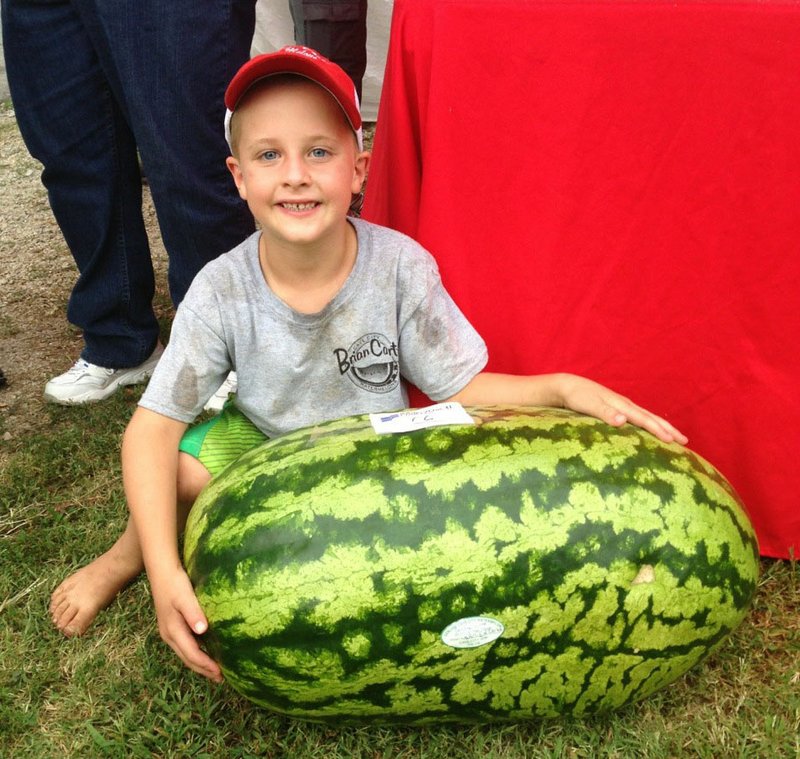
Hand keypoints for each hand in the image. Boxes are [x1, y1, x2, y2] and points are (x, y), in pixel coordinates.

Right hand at [150, 569, 222, 682]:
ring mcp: (169, 631)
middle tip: (220, 679)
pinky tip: (206, 652)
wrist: (162, 572)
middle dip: (203, 669)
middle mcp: (169, 635)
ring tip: (214, 671)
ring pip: (186, 653)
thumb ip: (194, 614)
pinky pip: (185, 645)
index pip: (192, 654)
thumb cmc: (175, 584)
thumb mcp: (185, 598)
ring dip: (199, 663)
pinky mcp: (172, 625)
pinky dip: (196, 653)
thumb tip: (202, 631)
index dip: (206, 665)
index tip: (220, 673)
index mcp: (173, 631)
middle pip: (188, 658)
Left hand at [557, 374, 687, 444]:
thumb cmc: (577, 397)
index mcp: (621, 405)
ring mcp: (622, 406)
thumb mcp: (588, 405)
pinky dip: (650, 425)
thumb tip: (622, 420)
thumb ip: (604, 412)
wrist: (567, 387)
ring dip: (662, 427)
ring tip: (676, 438)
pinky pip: (639, 418)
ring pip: (647, 417)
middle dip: (668, 429)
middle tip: (685, 442)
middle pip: (651, 417)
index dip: (658, 430)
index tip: (672, 441)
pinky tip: (652, 431)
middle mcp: (625, 405)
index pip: (644, 419)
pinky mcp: (617, 408)